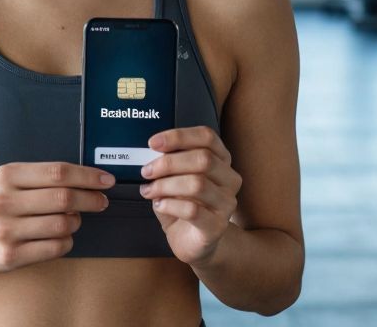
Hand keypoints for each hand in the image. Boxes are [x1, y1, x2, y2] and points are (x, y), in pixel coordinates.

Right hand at [0, 162, 113, 271]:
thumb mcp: (14, 181)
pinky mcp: (10, 255)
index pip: (58, 172)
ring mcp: (5, 230)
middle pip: (63, 198)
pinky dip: (67, 241)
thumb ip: (46, 178)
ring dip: (76, 222)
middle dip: (90, 199)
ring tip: (71, 220)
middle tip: (101, 202)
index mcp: (7, 175)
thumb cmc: (2, 205)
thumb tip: (92, 180)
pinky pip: (56, 247)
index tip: (106, 180)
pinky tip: (61, 237)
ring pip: (62, 224)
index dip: (88, 176)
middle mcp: (4, 201)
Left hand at [139, 126, 240, 265]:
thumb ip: (168, 164)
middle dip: (169, 162)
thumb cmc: (183, 205)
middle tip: (146, 170)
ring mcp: (226, 203)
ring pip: (197, 184)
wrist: (193, 241)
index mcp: (221, 160)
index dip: (179, 136)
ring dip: (166, 185)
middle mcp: (229, 179)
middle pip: (203, 159)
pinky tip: (159, 205)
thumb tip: (150, 153)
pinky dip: (170, 205)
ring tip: (149, 190)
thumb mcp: (175, 178)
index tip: (153, 142)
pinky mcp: (217, 226)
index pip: (207, 137)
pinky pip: (193, 210)